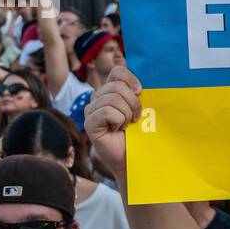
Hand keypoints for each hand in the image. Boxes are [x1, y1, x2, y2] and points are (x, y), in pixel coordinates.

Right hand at [84, 65, 141, 179]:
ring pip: (113, 99)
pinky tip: (116, 130)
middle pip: (117, 86)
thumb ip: (137, 94)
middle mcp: (97, 97)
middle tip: (135, 118)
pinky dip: (118, 121)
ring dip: (126, 115)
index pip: (117, 72)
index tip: (140, 92)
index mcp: (110, 90)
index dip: (131, 80)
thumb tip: (140, 87)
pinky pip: (107, 112)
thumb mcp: (140, 109)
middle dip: (133, 103)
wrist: (134, 156)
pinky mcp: (89, 123)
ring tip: (125, 126)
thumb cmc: (138, 133)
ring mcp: (91, 110)